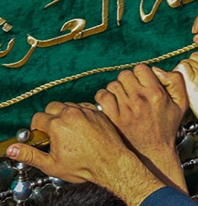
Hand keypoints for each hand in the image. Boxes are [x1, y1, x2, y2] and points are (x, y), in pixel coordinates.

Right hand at [5, 102, 163, 204]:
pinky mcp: (98, 111)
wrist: (111, 162)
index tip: (41, 137)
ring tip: (68, 131)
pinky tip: (81, 127)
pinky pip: (83, 106)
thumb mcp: (52, 165)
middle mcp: (72, 113)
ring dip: (65, 114)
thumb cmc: (84, 166)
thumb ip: (30, 155)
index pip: (38, 118)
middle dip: (49, 118)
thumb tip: (13, 150)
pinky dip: (79, 113)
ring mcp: (86, 111)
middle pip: (52, 107)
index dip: (37, 129)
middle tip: (53, 132)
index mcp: (57, 125)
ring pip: (68, 105)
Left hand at [95, 64, 188, 190]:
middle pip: (125, 74)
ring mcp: (125, 109)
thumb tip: (157, 70)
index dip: (141, 74)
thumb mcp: (181, 104)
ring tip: (122, 98)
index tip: (142, 82)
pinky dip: (104, 97)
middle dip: (128, 80)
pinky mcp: (113, 118)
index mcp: (156, 93)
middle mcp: (140, 99)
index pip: (141, 68)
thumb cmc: (167, 128)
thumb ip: (176, 81)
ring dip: (116, 89)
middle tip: (131, 90)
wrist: (153, 153)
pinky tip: (111, 103)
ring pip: (113, 85)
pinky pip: (102, 96)